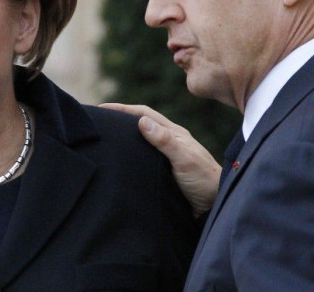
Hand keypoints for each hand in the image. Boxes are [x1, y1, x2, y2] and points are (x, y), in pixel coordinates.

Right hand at [100, 103, 219, 217]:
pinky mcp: (165, 171)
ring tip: (105, 138)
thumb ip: (165, 140)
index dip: (123, 109)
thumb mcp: (184, 159)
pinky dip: (131, 152)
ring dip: (125, 136)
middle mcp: (169, 141)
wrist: (215, 205)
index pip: (144, 114)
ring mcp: (167, 155)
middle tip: (98, 120)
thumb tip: (141, 121)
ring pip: (142, 140)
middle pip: (141, 124)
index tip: (102, 108)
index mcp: (174, 133)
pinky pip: (144, 156)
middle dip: (120, 119)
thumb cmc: (204, 180)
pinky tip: (122, 160)